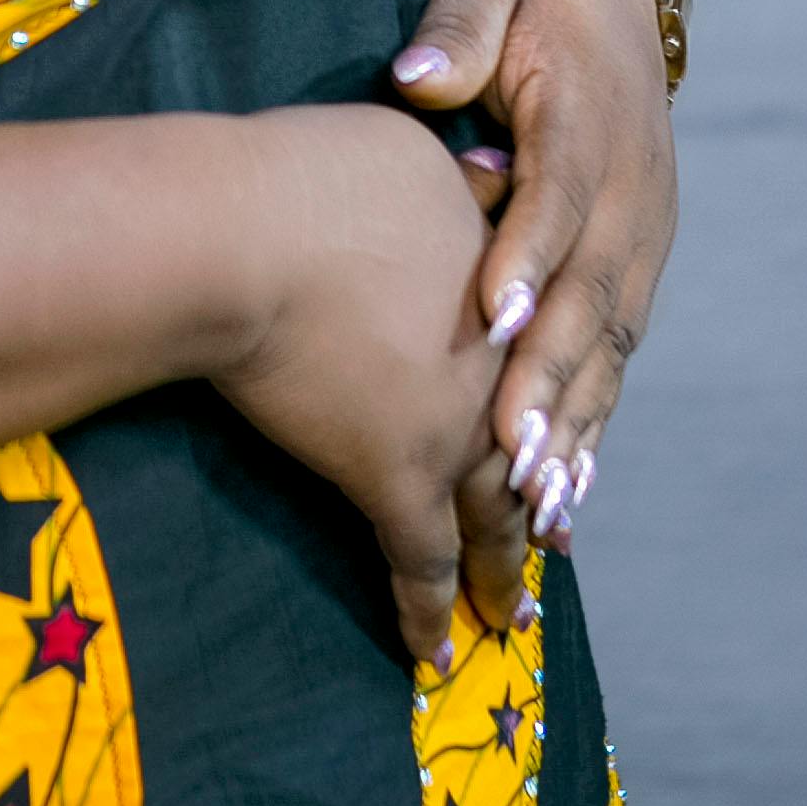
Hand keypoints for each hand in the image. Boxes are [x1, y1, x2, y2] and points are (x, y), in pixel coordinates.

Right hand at [217, 107, 530, 668]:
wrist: (250, 233)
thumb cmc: (315, 175)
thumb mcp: (412, 151)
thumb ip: (458, 179)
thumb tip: (489, 165)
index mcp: (504, 288)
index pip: (536, 354)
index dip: (546, 397)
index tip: (556, 435)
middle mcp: (499, 367)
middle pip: (528, 447)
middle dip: (538, 502)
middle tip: (551, 551)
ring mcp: (453, 428)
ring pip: (492, 515)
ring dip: (501, 568)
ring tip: (510, 616)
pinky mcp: (393, 477)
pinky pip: (420, 561)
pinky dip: (427, 610)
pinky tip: (429, 654)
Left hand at [388, 0, 677, 549]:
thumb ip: (460, 27)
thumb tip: (419, 75)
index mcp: (587, 118)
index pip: (558, 197)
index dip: (529, 260)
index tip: (491, 322)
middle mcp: (628, 186)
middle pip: (592, 292)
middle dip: (554, 379)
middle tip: (513, 457)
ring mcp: (642, 228)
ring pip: (613, 337)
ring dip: (581, 421)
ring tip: (542, 505)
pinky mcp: (637, 256)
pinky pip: (618, 345)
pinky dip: (596, 416)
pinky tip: (568, 489)